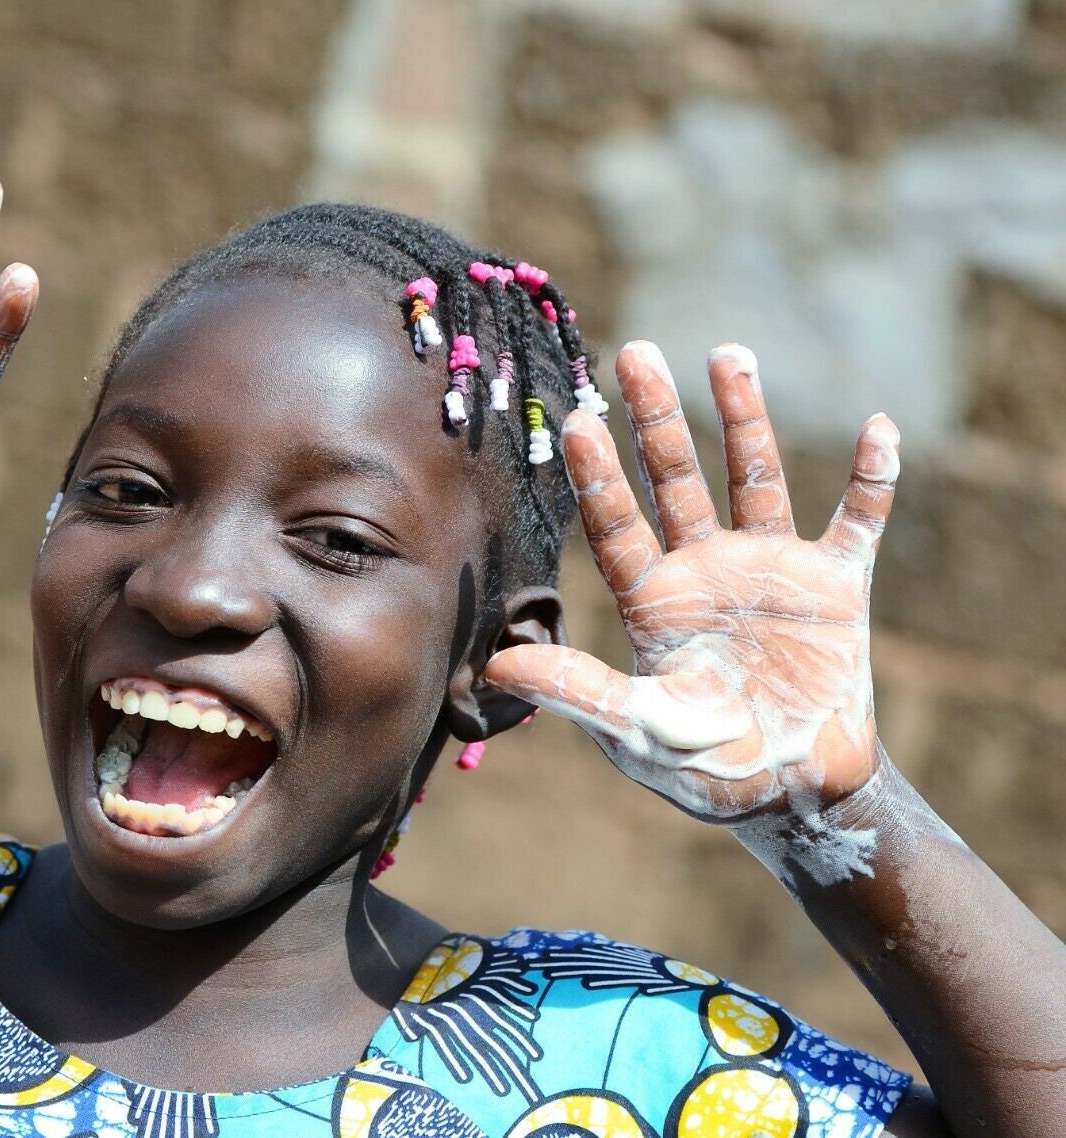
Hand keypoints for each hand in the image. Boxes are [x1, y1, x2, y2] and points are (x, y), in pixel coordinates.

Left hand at [485, 341, 900, 822]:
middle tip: (636, 352)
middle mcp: (706, 570)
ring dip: (745, 418)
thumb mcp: (638, 731)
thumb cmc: (705, 768)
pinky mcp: (837, 585)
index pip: (616, 526)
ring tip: (726, 353)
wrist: (794, 792)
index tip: (578, 419)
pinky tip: (877, 429)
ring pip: (755, 477)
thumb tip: (497, 665)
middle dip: (656, 418)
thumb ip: (579, 691)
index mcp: (653, 601)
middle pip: (675, 479)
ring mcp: (772, 569)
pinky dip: (872, 480)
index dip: (598, 476)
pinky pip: (857, 521)